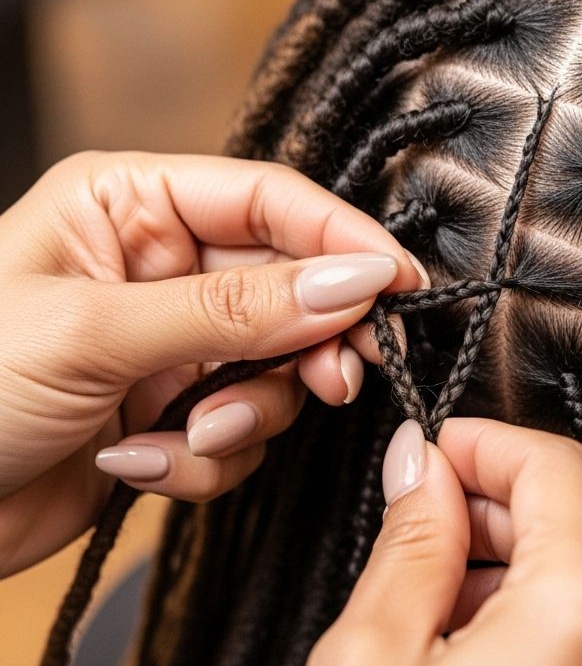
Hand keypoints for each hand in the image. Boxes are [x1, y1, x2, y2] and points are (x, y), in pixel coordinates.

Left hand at [0, 151, 423, 576]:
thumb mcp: (96, 332)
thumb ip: (236, 306)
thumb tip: (353, 279)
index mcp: (131, 204)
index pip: (271, 201)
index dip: (343, 239)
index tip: (401, 286)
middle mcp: (160, 265)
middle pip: (290, 285)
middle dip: (305, 343)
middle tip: (335, 379)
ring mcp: (172, 341)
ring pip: (274, 366)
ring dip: (244, 413)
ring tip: (190, 436)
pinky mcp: (173, 409)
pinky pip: (240, 428)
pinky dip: (204, 458)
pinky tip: (137, 464)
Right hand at [287, 417, 581, 665]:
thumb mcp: (369, 664)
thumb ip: (414, 540)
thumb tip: (423, 464)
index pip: (558, 467)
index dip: (488, 443)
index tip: (437, 453)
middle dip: (519, 499)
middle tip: (439, 519)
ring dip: (549, 555)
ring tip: (459, 596)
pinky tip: (505, 653)